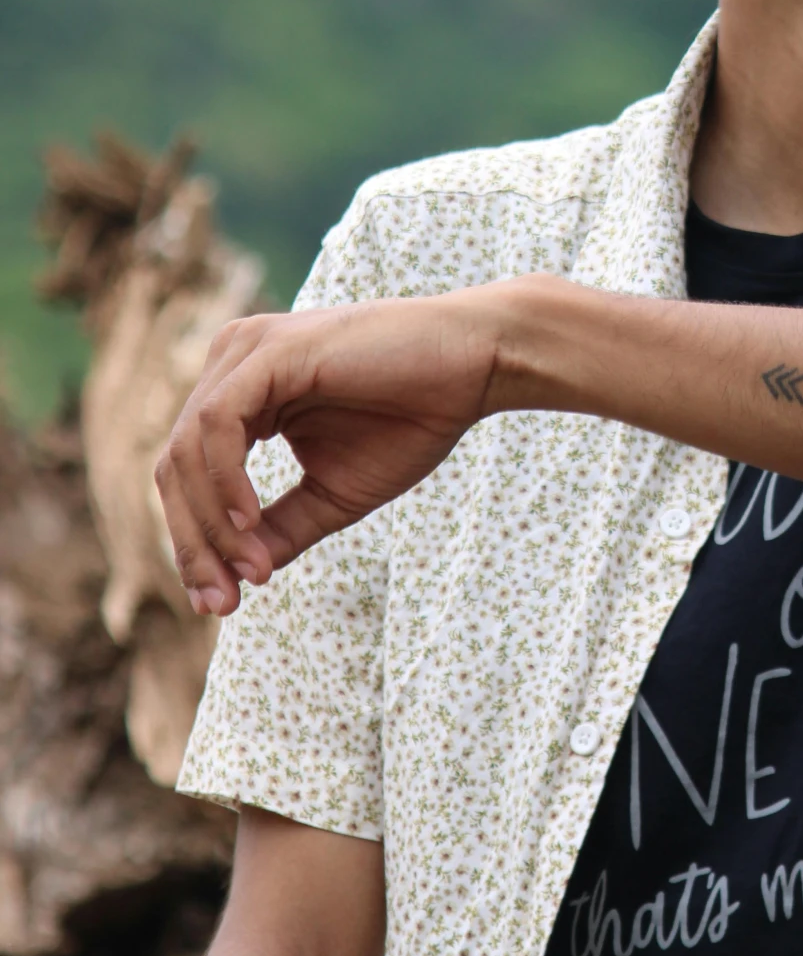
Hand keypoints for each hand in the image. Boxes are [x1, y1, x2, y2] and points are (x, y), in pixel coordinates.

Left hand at [155, 288, 507, 617]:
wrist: (475, 366)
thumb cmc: (414, 419)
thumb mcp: (335, 493)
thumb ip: (283, 528)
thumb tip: (238, 579)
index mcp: (243, 395)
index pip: (189, 475)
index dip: (195, 544)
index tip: (220, 605)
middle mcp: (232, 366)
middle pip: (174, 467)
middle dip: (191, 543)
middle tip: (220, 603)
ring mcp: (247, 352)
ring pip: (186, 450)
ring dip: (211, 524)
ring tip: (251, 571)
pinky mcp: (270, 350)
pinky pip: (217, 425)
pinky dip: (226, 481)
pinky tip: (249, 521)